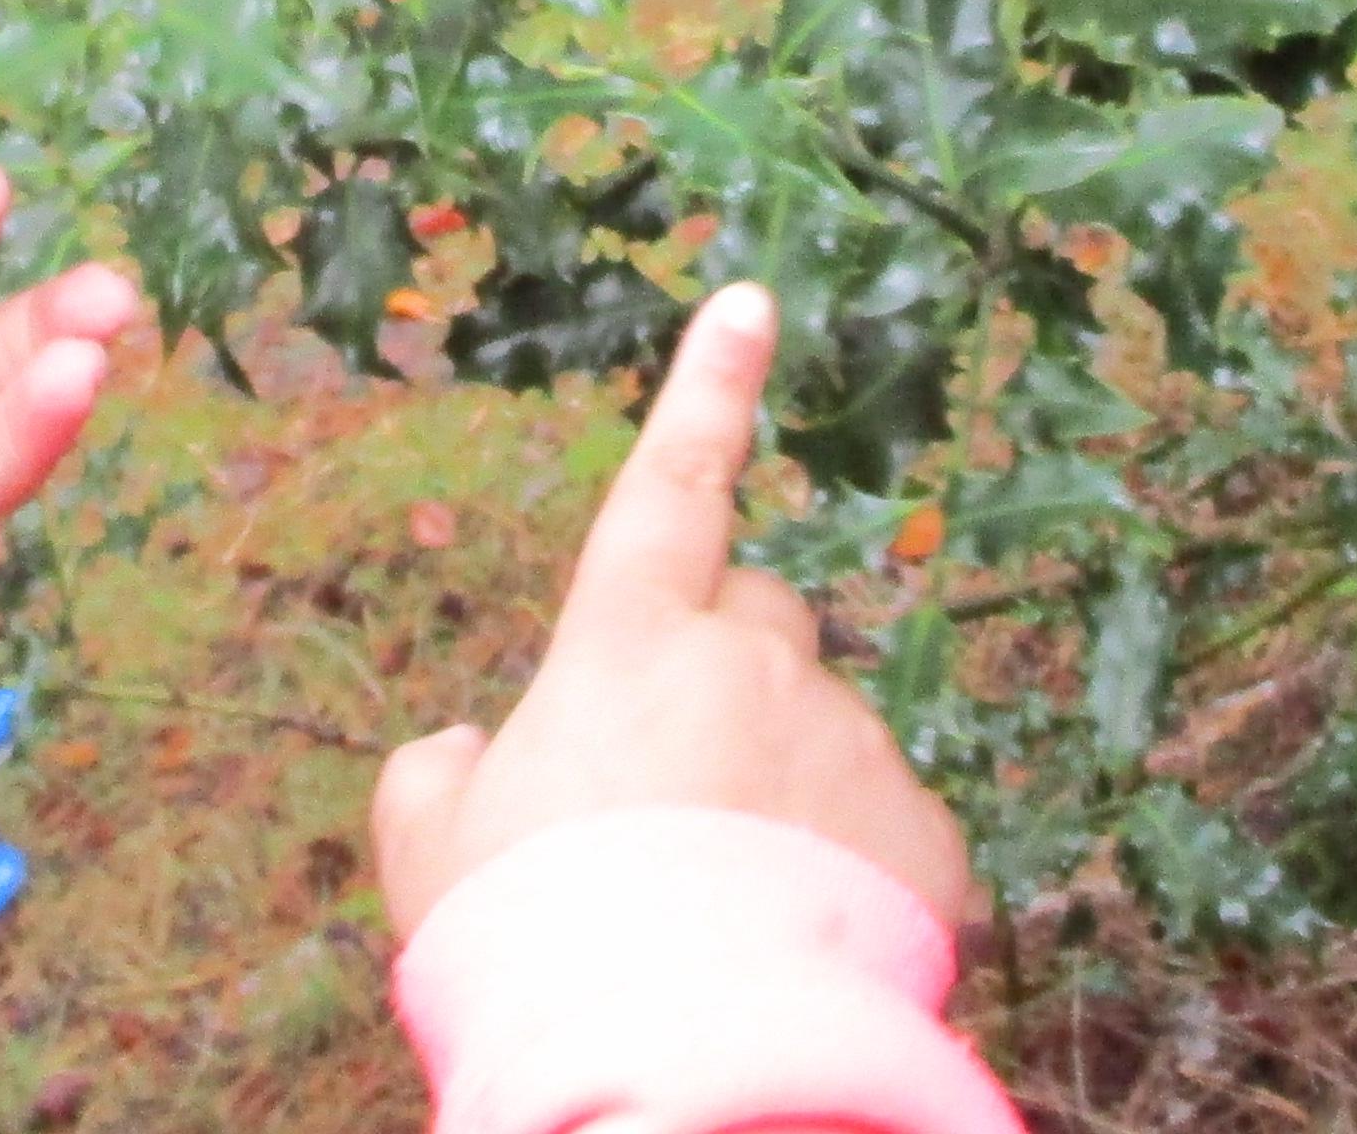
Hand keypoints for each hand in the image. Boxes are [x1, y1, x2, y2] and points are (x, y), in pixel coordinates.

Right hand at [367, 283, 971, 942]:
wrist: (669, 1061)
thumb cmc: (529, 941)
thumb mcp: (430, 851)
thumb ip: (439, 774)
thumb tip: (468, 751)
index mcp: (629, 642)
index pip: (671, 482)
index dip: (707, 388)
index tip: (752, 299)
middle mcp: (753, 667)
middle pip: (756, 617)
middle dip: (722, 669)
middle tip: (666, 793)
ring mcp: (848, 747)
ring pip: (819, 734)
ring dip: (779, 788)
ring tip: (719, 903)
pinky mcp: (925, 837)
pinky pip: (888, 829)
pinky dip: (849, 871)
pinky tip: (794, 939)